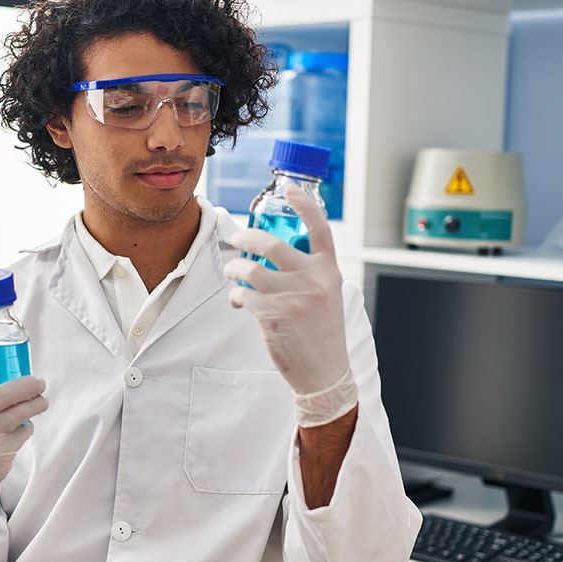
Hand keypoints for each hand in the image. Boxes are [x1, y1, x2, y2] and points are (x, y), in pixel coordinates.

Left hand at [224, 185, 358, 424]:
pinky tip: (240, 302)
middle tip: (237, 241)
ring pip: (251, 270)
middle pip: (272, 244)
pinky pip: (244, 296)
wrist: (324, 373)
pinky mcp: (274, 317)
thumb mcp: (327, 296)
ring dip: (234, 270)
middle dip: (246, 238)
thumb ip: (310, 273)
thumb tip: (274, 253)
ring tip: (233, 274)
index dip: (304, 204)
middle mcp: (314, 280)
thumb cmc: (321, 332)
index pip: (320, 228)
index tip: (288, 188)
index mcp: (330, 271)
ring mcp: (294, 298)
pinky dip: (236, 297)